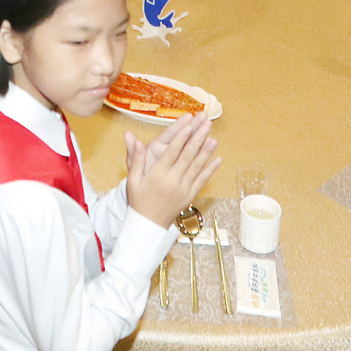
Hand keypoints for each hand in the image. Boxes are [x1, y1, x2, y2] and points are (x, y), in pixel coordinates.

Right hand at [124, 113, 221, 227]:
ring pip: (197, 167)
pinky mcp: (190, 196)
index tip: (189, 124)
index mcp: (157, 175)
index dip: (181, 137)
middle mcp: (172, 181)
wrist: (148, 225)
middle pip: (187, 156)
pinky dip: (210, 170)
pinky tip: (218, 160)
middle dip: (198, 138)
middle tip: (206, 124)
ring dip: (207, 151)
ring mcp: (183, 189)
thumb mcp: (133, 180)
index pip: (172, 152)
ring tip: (214, 138)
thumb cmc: (138, 201)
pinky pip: (202, 181)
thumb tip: (135, 141)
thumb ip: (136, 160)